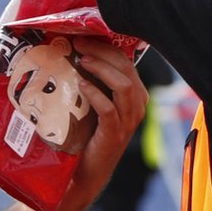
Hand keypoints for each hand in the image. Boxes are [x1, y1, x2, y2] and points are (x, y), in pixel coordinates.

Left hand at [66, 35, 148, 198]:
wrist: (86, 172)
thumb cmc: (89, 134)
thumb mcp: (96, 103)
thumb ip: (95, 82)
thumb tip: (74, 52)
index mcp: (136, 96)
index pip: (126, 62)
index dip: (106, 47)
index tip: (83, 38)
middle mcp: (137, 107)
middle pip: (126, 69)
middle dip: (102, 52)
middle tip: (79, 44)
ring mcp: (128, 122)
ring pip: (124, 86)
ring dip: (101, 69)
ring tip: (82, 61)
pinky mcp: (114, 134)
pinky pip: (109, 109)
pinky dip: (95, 93)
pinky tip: (81, 85)